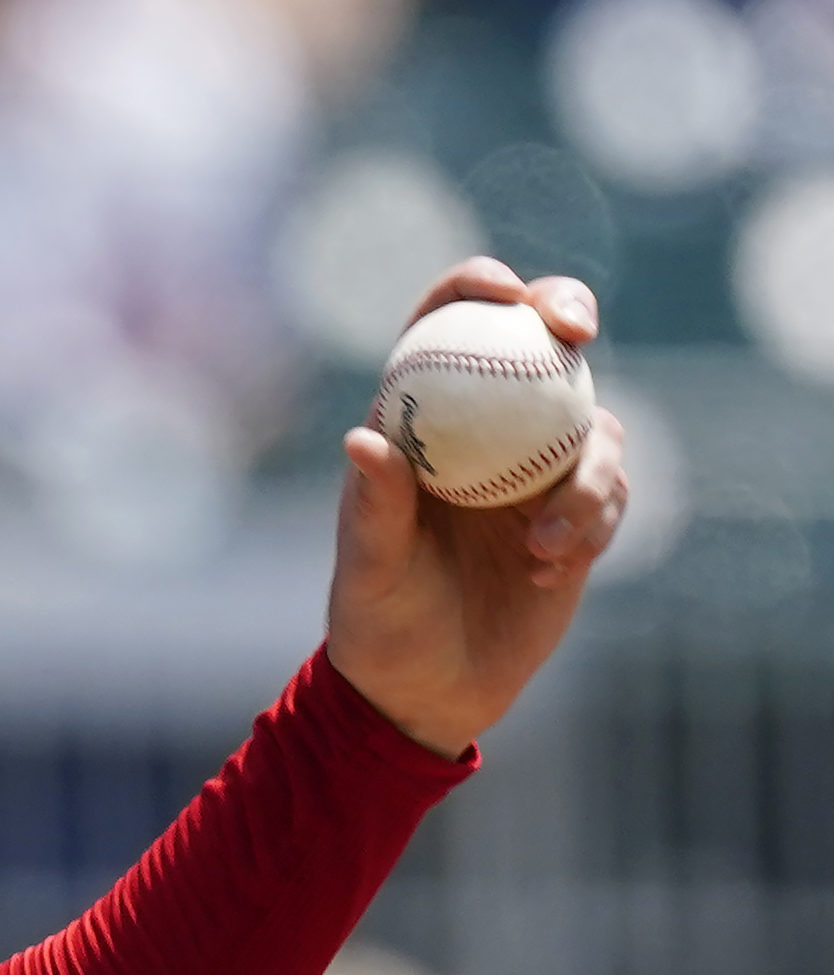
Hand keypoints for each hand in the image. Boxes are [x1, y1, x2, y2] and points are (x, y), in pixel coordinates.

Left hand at [322, 258, 626, 757]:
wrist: (427, 688)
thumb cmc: (377, 624)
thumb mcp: (369, 569)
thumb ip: (375, 507)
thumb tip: (362, 440)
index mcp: (420, 421)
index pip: (444, 324)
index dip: (476, 286)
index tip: (502, 291)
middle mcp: (483, 430)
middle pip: (538, 338)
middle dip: (565, 308)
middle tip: (573, 330)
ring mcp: (537, 465)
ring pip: (593, 421)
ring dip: (585, 476)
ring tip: (545, 548)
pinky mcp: (580, 511)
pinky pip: (611, 489)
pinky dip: (593, 522)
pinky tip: (552, 567)